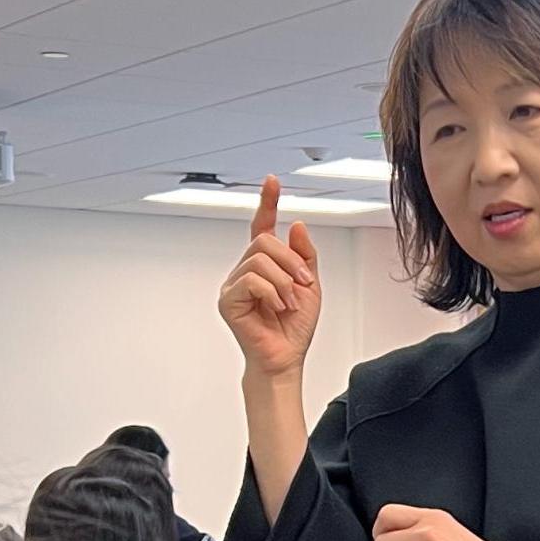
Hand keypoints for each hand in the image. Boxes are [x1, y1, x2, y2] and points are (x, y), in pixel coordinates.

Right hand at [219, 176, 321, 379]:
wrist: (286, 358)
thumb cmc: (294, 328)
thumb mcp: (310, 286)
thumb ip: (304, 255)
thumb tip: (296, 226)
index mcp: (265, 265)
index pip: (262, 226)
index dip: (268, 202)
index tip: (272, 182)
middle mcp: (246, 270)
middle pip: (263, 241)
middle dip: (290, 261)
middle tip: (303, 285)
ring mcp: (235, 285)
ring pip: (259, 259)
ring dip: (284, 281)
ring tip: (289, 302)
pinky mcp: (229, 300)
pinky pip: (252, 280)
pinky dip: (272, 292)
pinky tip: (277, 307)